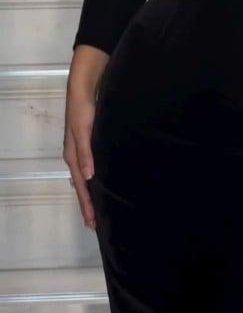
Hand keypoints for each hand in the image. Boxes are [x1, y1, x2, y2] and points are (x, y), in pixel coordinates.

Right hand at [63, 83, 98, 230]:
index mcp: (73, 156)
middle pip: (81, 186)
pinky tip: (98, 183)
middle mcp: (75, 157)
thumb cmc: (83, 110)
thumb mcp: (84, 132)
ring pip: (84, 178)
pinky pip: (90, 168)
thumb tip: (89, 178)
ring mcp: (81, 151)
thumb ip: (86, 154)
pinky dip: (93, 180)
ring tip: (95, 209)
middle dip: (86, 204)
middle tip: (93, 224)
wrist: (84, 89)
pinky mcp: (88, 144)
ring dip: (89, 194)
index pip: (80, 187)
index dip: (86, 205)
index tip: (91, 223)